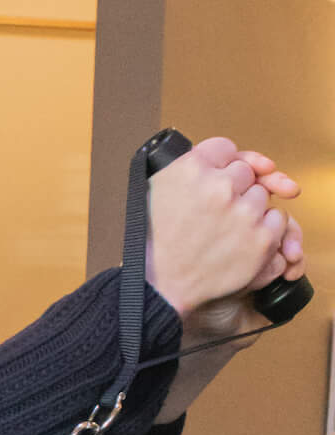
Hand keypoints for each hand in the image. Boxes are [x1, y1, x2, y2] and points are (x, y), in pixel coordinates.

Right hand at [147, 136, 303, 323]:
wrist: (161, 285)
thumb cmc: (156, 240)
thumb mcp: (158, 188)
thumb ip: (192, 165)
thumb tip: (237, 159)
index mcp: (190, 168)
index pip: (226, 148)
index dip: (224, 165)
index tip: (222, 179)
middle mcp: (218, 186)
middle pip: (246, 172)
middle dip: (235, 189)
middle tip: (214, 213)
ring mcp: (242, 212)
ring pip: (262, 196)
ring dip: (249, 210)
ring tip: (223, 231)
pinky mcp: (260, 239)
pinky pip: (278, 220)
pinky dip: (265, 231)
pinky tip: (240, 241)